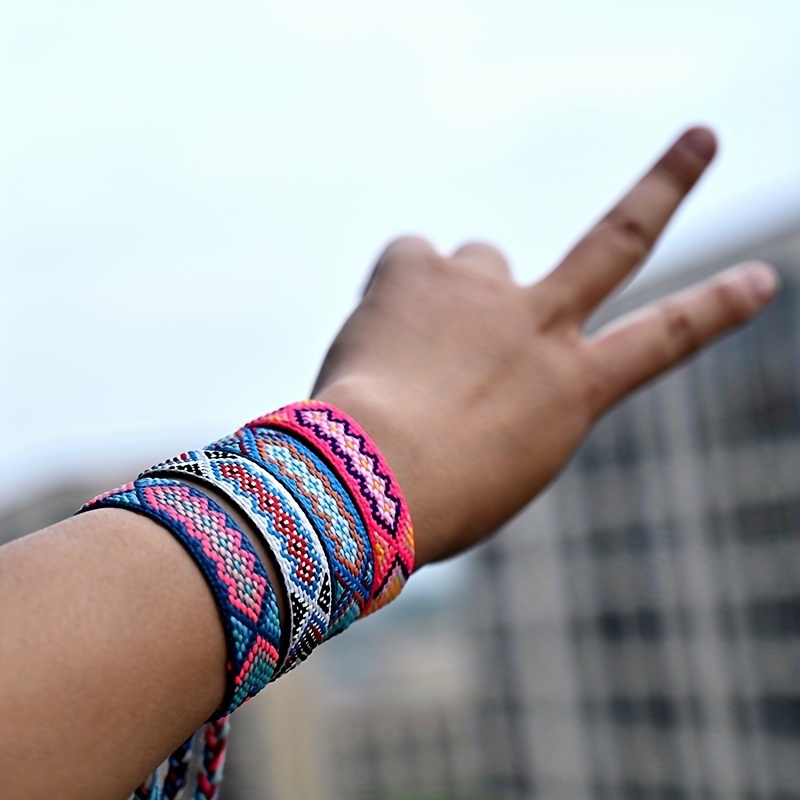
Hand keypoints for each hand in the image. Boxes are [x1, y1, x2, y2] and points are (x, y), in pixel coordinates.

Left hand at [312, 128, 777, 567]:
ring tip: (420, 350)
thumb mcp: (500, 462)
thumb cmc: (436, 498)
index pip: (666, 338)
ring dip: (460, 293)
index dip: (717, 306)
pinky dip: (398, 291)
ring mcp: (482, 286)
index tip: (761, 278)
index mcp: (573, 388)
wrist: (369, 479)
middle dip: (669, 184)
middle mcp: (538, 323)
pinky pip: (413, 258)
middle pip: (620, 239)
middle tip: (702, 138)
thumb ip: (505, 395)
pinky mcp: (418, 264)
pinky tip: (379, 333)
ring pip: (483, 259)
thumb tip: (467, 348)